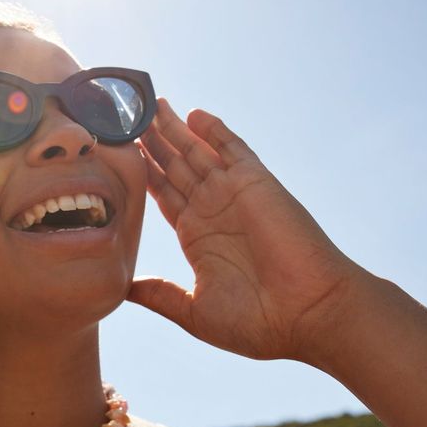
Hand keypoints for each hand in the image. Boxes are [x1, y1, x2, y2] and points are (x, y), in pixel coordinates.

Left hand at [128, 98, 371, 362]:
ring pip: (196, 152)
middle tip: (126, 115)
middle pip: (174, 166)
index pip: (162, 194)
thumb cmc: (259, 323)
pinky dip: (214, 130)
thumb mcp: (195, 311)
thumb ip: (160, 295)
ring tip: (149, 104)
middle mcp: (213, 211)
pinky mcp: (256, 184)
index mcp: (197, 237)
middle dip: (152, 142)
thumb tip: (124, 289)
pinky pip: (233, 149)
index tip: (116, 153)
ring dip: (173, 129)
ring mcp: (234, 195)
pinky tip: (193, 114)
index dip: (141, 172)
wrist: (310, 315)